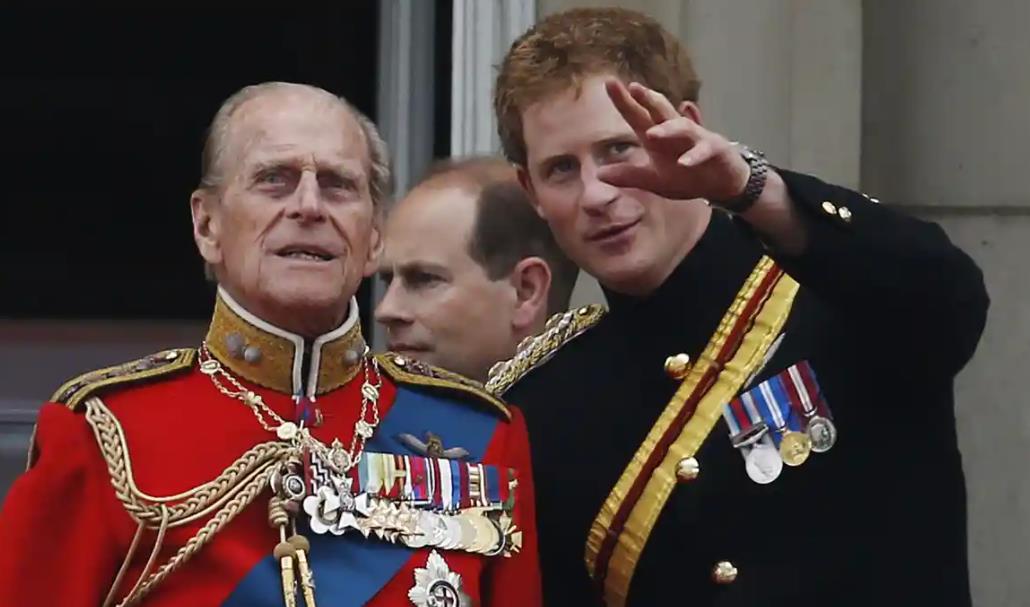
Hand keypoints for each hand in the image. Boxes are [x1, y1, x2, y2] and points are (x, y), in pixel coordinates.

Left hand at [597, 80, 750, 202]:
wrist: (722, 183)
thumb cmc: (687, 176)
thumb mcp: (655, 180)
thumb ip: (630, 176)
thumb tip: (599, 174)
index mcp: (658, 137)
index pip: (638, 116)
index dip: (625, 101)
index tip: (609, 83)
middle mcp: (676, 132)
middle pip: (661, 111)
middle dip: (648, 99)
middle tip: (633, 88)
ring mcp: (696, 138)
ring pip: (683, 128)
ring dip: (669, 129)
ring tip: (652, 134)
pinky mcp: (714, 150)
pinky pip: (704, 150)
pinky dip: (695, 156)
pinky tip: (684, 163)